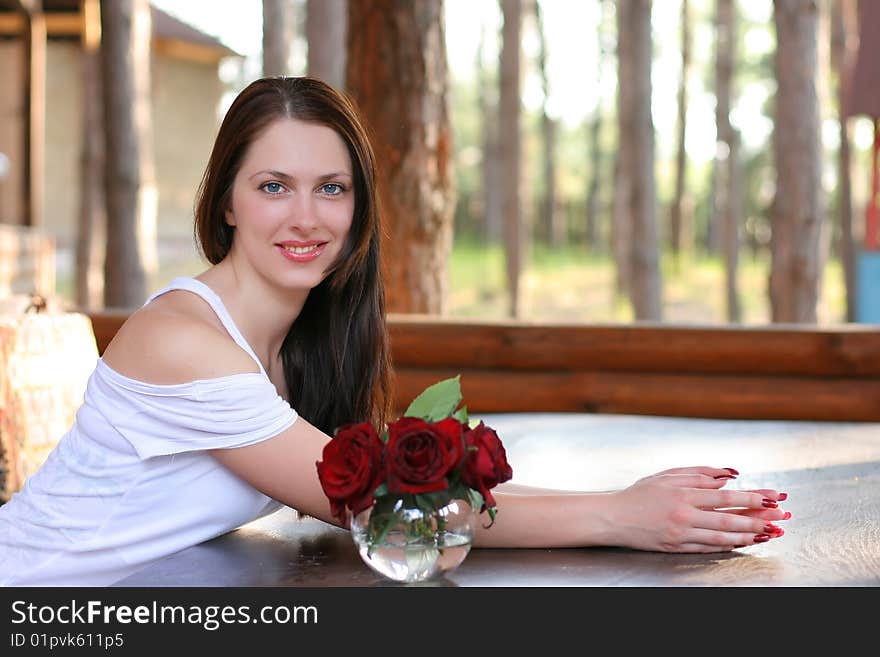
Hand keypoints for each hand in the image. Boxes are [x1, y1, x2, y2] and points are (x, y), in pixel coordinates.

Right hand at [606, 466, 788, 552]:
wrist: (613, 517)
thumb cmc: (640, 494)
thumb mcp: (667, 475)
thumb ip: (700, 474)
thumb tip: (730, 476)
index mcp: (682, 493)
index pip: (725, 496)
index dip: (752, 497)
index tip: (773, 497)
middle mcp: (684, 514)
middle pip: (729, 518)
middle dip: (759, 518)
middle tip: (782, 518)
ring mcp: (681, 533)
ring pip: (722, 536)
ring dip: (749, 535)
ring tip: (771, 534)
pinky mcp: (677, 547)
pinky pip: (709, 548)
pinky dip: (729, 545)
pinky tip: (744, 542)